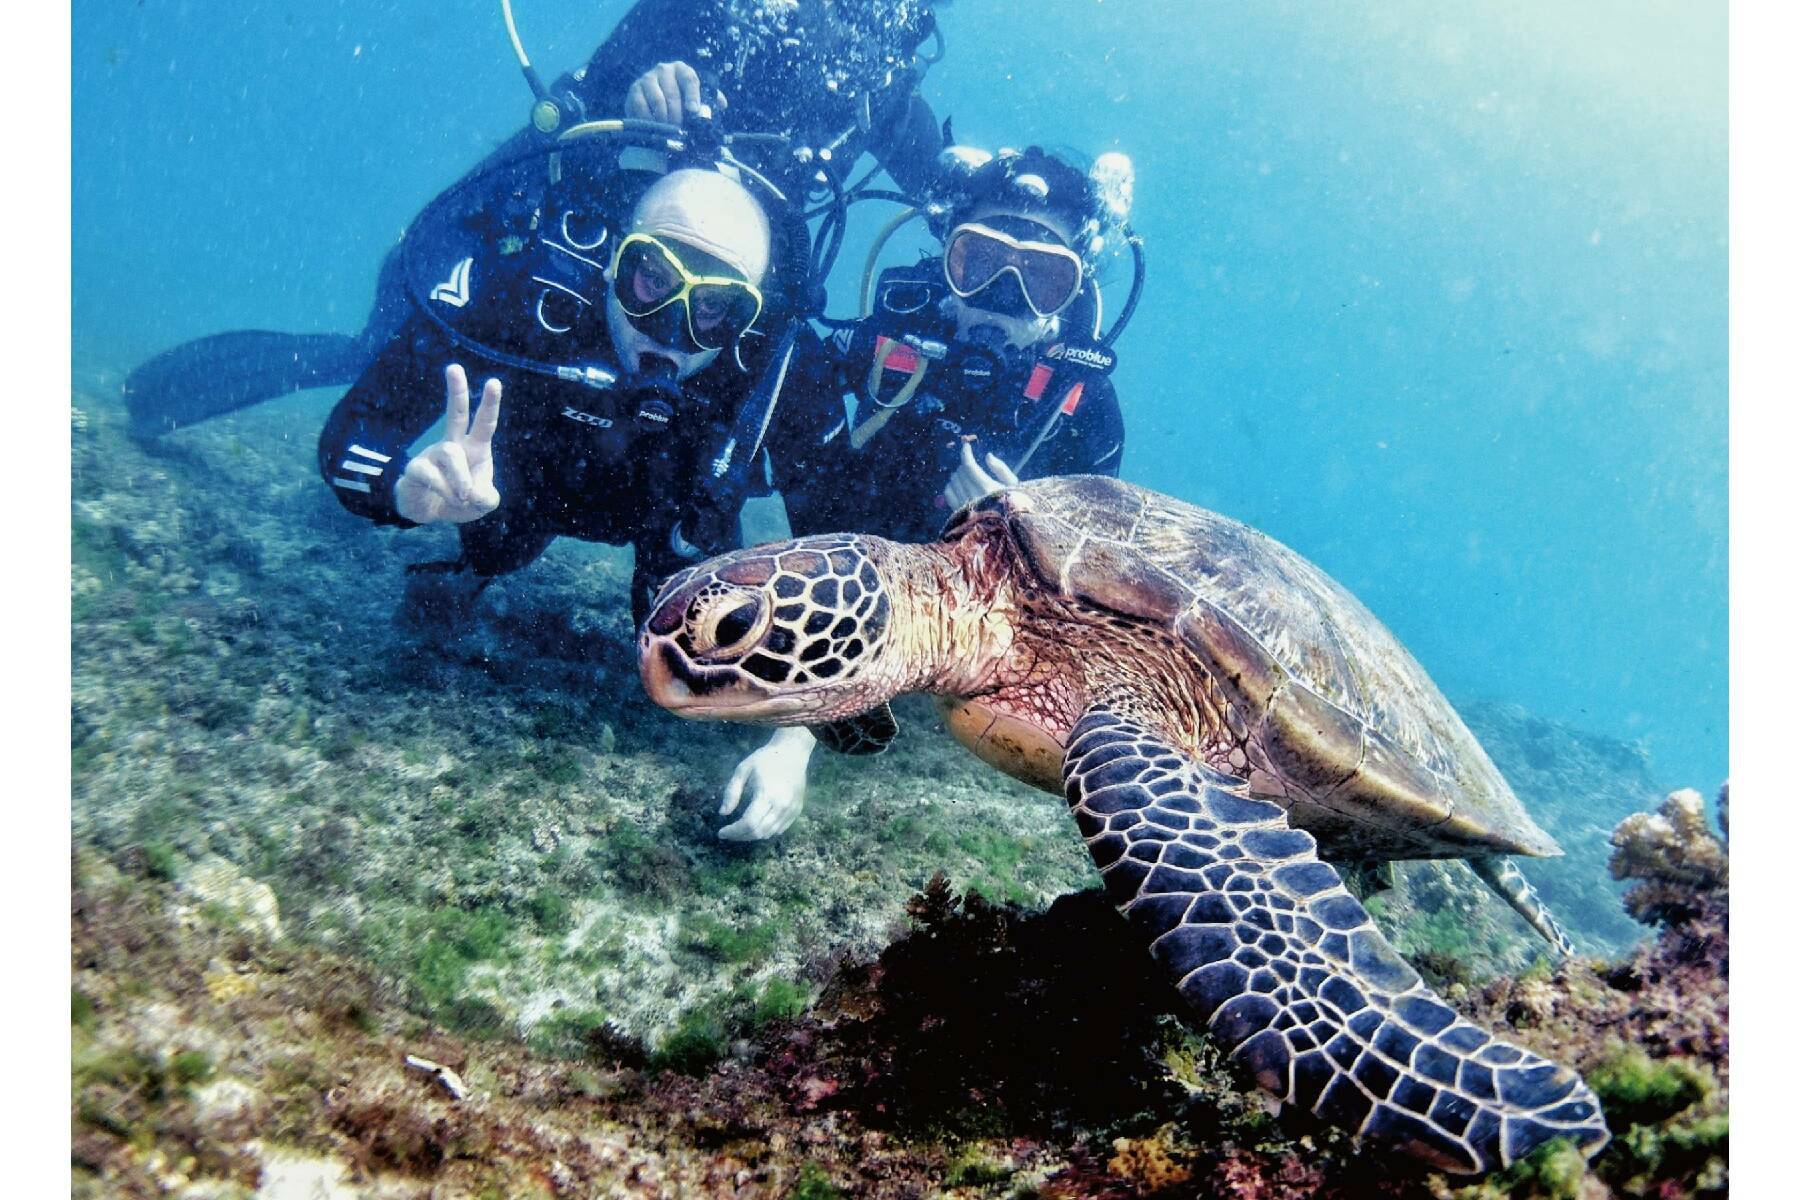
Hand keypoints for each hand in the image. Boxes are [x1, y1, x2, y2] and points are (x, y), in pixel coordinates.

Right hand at [394, 364, 502, 524]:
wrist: (428, 512)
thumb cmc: (459, 501)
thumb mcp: (482, 504)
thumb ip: (487, 498)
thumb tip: (471, 491)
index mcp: (475, 448)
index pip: (485, 423)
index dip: (490, 404)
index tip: (493, 382)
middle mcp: (454, 445)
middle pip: (456, 414)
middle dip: (456, 391)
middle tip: (454, 367)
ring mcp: (433, 454)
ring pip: (452, 454)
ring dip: (461, 481)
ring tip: (462, 498)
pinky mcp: (416, 468)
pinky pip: (432, 475)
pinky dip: (444, 491)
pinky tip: (447, 499)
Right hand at [624, 61, 724, 124]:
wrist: (652, 100)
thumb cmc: (679, 100)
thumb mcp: (695, 97)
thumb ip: (709, 99)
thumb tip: (722, 104)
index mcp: (682, 70)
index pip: (690, 79)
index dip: (693, 96)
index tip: (694, 111)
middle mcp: (664, 69)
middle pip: (673, 93)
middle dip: (678, 114)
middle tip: (680, 129)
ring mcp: (647, 78)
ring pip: (657, 101)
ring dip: (664, 119)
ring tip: (668, 131)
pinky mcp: (634, 90)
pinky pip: (641, 106)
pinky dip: (648, 120)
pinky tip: (654, 127)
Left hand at [718, 727, 815, 840]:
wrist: (792, 752)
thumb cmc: (765, 758)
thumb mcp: (743, 769)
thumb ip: (731, 791)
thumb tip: (723, 813)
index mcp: (767, 794)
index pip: (749, 823)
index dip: (733, 831)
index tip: (721, 832)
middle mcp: (781, 806)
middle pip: (759, 832)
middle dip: (740, 836)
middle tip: (728, 833)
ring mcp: (791, 810)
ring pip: (769, 833)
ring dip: (752, 835)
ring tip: (740, 830)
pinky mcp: (797, 811)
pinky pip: (780, 829)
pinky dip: (766, 832)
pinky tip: (756, 825)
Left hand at [942, 441, 1019, 510]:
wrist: (1006, 529)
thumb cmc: (1013, 504)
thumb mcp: (1013, 485)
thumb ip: (1001, 469)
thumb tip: (987, 456)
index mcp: (988, 488)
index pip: (970, 466)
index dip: (966, 453)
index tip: (966, 446)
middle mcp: (974, 496)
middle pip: (961, 472)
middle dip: (965, 465)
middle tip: (972, 466)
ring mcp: (964, 505)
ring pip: (953, 481)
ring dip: (958, 474)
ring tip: (967, 476)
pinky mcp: (958, 513)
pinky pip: (948, 493)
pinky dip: (951, 486)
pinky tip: (959, 486)